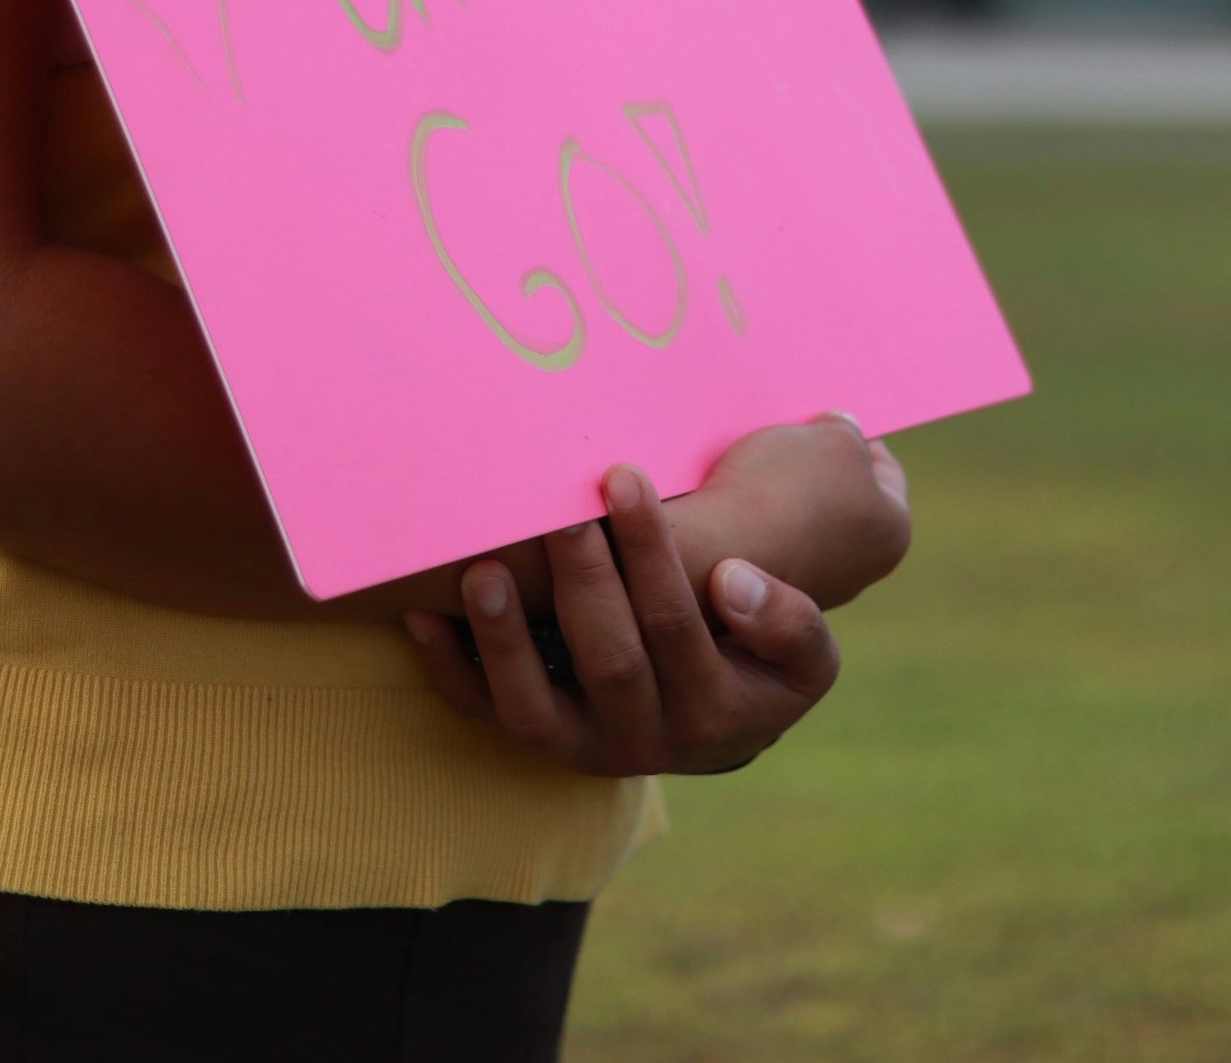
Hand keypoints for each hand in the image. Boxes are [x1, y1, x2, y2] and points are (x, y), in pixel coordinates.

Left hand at [402, 464, 839, 776]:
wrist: (721, 722)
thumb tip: (730, 580)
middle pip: (608, 658)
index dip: (649, 551)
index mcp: (718, 715)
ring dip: (504, 637)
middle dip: (583, 576)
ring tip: (483, 569)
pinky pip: (486, 713)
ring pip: (534, 708)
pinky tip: (422, 614)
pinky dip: (450, 668)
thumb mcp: (808, 657)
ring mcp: (585, 749)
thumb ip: (791, 624)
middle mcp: (647, 743)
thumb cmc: (760, 663)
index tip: (624, 480)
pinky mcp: (542, 741)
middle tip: (560, 508)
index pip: (677, 624)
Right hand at [671, 412, 911, 611]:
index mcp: (891, 534)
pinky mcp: (766, 591)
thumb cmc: (783, 489)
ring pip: (803, 521)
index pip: (886, 472)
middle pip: (844, 499)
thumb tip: (844, 433)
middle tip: (795, 436)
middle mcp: (860, 571)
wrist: (712, 549)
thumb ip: (848, 431)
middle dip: (819, 466)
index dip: (859, 437)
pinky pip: (769, 540)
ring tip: (759, 459)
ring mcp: (813, 587)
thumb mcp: (833, 436)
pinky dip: (758, 518)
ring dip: (785, 492)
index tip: (830, 420)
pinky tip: (737, 493)